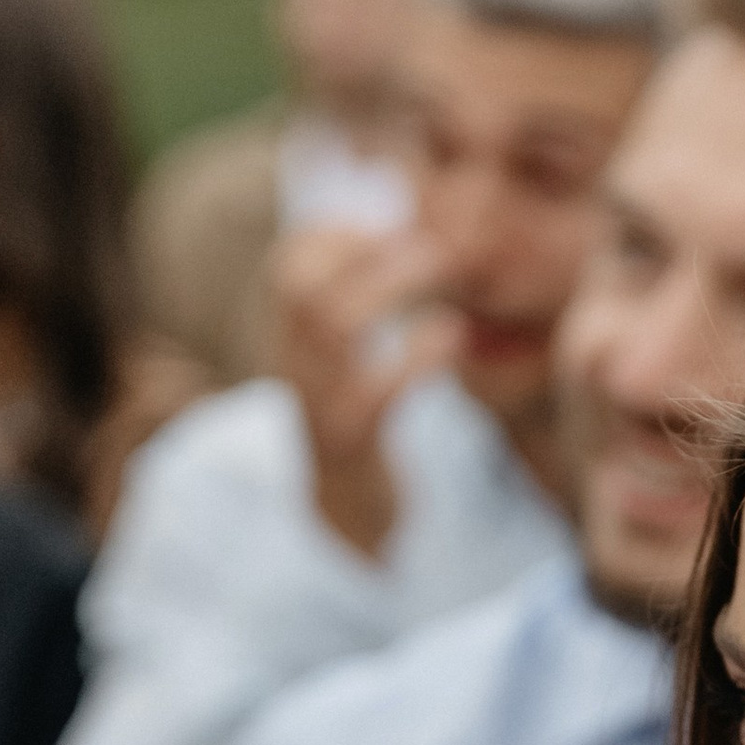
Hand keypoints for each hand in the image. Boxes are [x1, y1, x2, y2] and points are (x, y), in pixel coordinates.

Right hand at [270, 223, 462, 558]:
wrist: (348, 520)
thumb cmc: (363, 422)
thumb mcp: (352, 358)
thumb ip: (363, 300)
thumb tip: (406, 229)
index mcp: (292, 340)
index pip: (290, 265)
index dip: (337, 233)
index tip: (395, 224)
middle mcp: (293, 367)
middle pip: (304, 286)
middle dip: (369, 252)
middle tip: (436, 242)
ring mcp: (314, 408)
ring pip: (334, 328)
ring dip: (394, 290)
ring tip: (448, 273)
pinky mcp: (348, 447)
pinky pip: (373, 393)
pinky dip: (416, 356)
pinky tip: (454, 338)